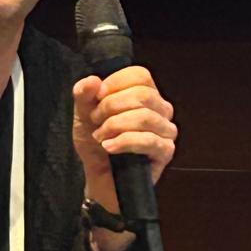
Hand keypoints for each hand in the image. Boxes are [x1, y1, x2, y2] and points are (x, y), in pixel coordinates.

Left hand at [72, 66, 176, 198]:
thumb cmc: (97, 140)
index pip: (140, 75)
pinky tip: (109, 147)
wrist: (99, 175)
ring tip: (100, 136)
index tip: (96, 97)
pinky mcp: (165, 152)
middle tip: (96, 120)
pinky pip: (148, 141)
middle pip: (143, 95)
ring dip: (116, 125)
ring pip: (145, 117)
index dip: (115, 83)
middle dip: (112, 106)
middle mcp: (161, 109)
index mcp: (146, 93)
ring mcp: (166, 131)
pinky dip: (124, 142)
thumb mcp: (84, 112)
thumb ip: (84, 93)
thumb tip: (93, 81)